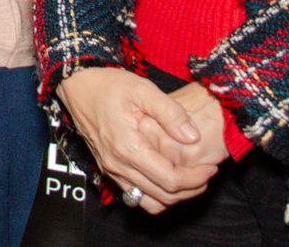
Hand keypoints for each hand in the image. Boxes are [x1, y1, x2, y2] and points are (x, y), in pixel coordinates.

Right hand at [55, 67, 219, 213]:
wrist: (77, 85)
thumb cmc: (109, 85)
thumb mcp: (143, 90)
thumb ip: (171, 113)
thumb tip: (193, 137)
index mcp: (129, 148)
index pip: (170, 180)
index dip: (196, 178)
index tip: (210, 167)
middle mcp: (118, 165)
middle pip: (163, 196)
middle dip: (191, 189)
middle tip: (207, 173)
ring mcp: (111, 170)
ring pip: (148, 202)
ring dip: (173, 196)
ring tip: (189, 178)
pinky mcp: (108, 169)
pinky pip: (135, 195)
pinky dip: (155, 193)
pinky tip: (166, 175)